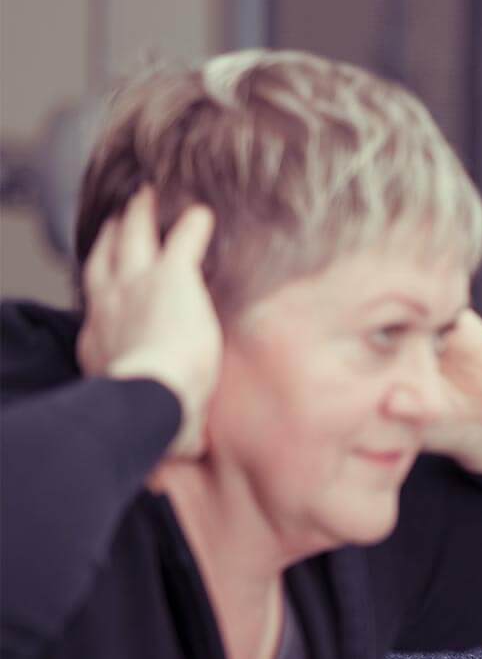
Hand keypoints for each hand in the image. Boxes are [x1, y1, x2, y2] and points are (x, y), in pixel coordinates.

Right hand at [76, 187, 220, 457]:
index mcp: (101, 343)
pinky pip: (184, 239)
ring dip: (141, 216)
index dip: (105, 290)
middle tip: (119, 218)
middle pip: (106, 259)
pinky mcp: (171, 276)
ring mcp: (136, 288)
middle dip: (113, 236)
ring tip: (146, 197)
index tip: (110, 281)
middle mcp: (110, 307)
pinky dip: (193, 224)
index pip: (100, 308)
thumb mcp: (153, 430)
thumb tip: (178, 462)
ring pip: (134, 238)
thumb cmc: (151, 421)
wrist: (150, 398)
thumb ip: (168, 440)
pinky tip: (204, 211)